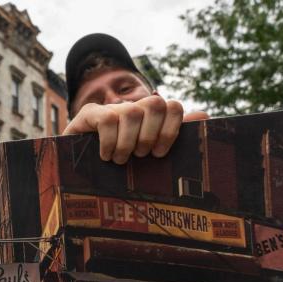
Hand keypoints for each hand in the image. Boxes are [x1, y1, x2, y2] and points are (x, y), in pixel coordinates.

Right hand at [64, 95, 208, 163]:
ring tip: (120, 160)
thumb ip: (173, 135)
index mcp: (150, 119)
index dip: (171, 129)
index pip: (173, 107)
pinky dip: (109, 142)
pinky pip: (107, 118)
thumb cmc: (118, 171)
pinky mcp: (90, 113)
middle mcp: (132, 109)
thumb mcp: (146, 158)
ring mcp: (111, 109)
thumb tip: (204, 113)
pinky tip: (105, 156)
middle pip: (155, 104)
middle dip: (150, 135)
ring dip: (127, 142)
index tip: (160, 153)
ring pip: (132, 112)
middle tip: (140, 156)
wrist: (78, 175)